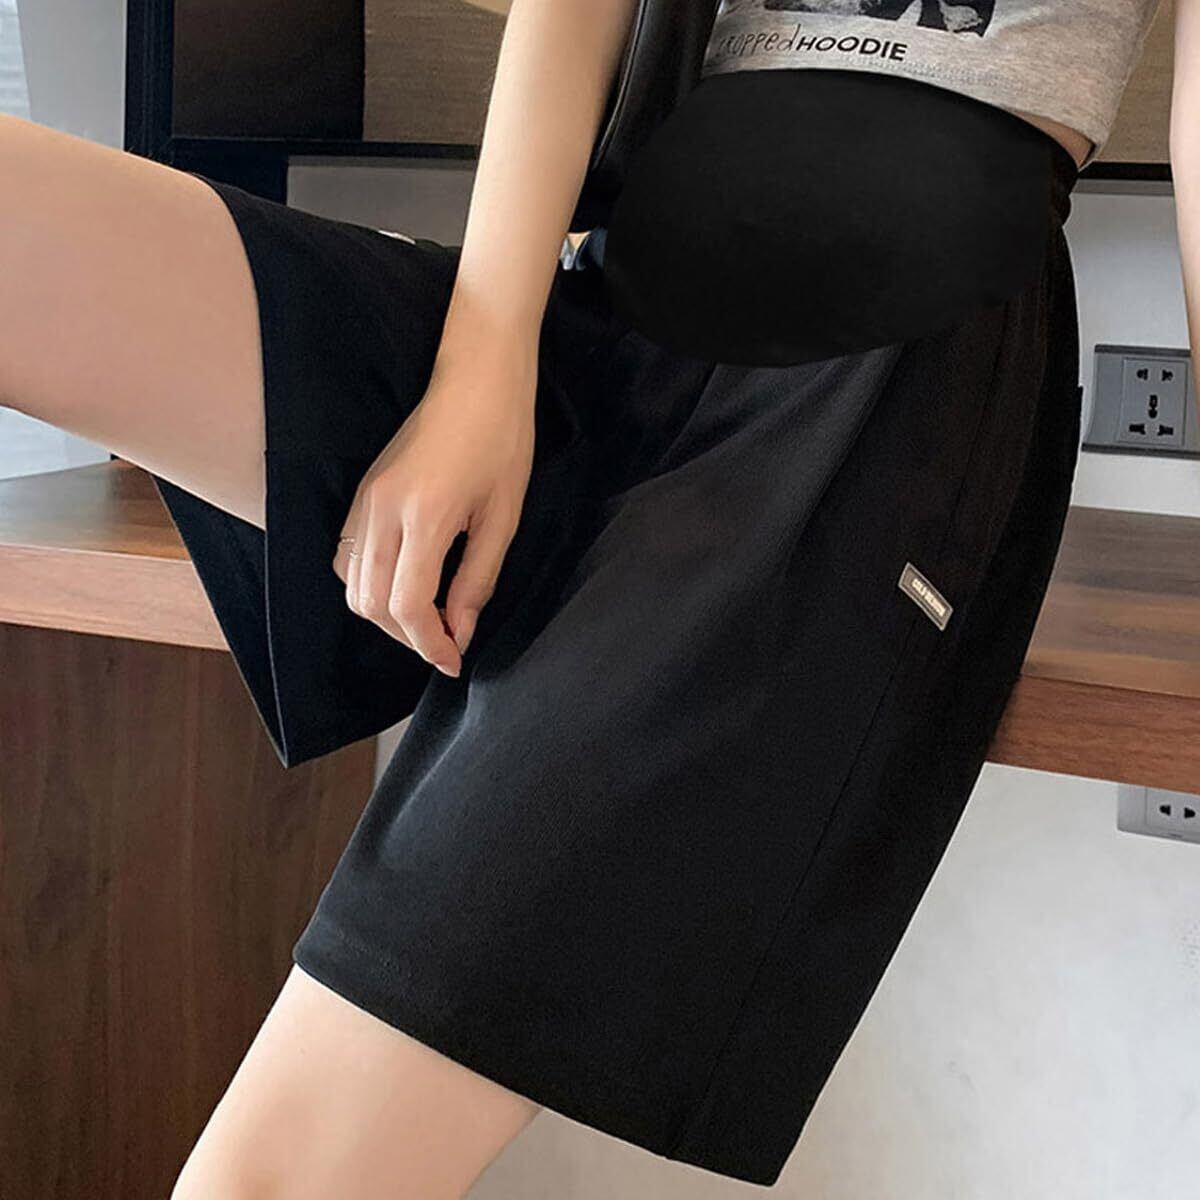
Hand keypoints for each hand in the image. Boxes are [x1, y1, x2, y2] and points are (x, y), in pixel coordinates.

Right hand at [332, 344, 537, 676]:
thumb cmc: (503, 440)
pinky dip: (367, 584)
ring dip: (384, 614)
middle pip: (371, 604)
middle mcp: (382, 510)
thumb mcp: (503, 517)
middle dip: (406, 636)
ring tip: (427, 618)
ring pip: (351, 584)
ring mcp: (365, 499)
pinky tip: (403, 584)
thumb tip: (460, 631)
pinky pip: (346, 556)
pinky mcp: (362, 491)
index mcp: (424, 516)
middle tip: (445, 643)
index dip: (430, 645)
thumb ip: (478, 580)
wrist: (477, 378)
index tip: (454, 660)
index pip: (407, 607)